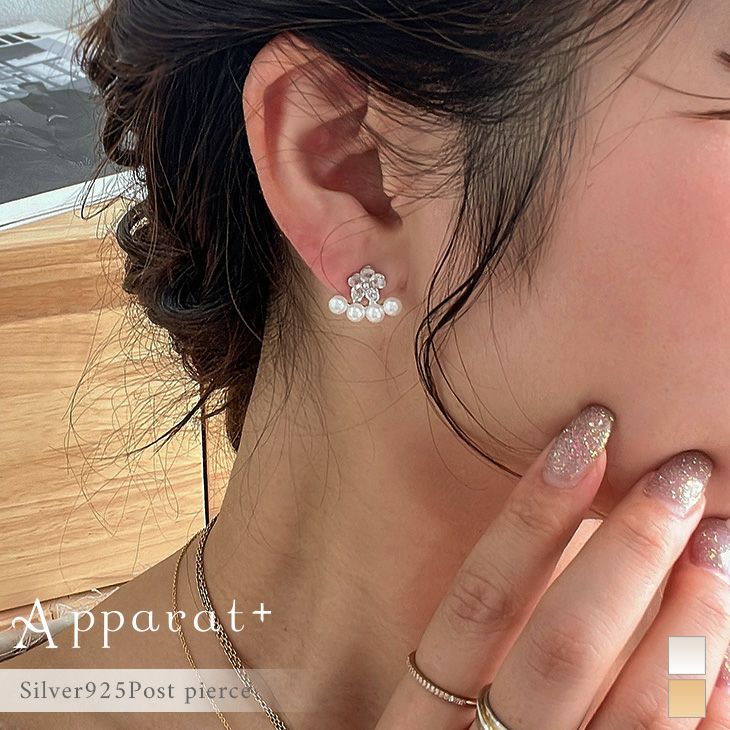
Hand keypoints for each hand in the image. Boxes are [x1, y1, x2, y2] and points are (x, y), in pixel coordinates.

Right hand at [376, 404, 729, 729]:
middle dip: (625, 554)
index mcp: (419, 729)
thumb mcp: (429, 720)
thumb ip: (475, 648)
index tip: (583, 440)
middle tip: (680, 474)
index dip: (528, 520)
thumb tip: (553, 543)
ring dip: (691, 621)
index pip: (473, 606)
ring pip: (636, 713)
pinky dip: (713, 703)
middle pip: (559, 648)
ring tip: (723, 538)